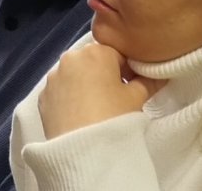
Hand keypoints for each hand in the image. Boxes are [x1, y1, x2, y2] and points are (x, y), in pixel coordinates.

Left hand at [37, 43, 164, 139]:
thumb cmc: (114, 117)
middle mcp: (70, 57)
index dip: (128, 69)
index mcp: (96, 51)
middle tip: (115, 98)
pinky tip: (80, 115)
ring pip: (74, 74)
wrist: (82, 149)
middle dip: (104, 74)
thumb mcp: (138, 97)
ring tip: (96, 109)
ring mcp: (53, 76)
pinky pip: (61, 90)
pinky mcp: (43, 96)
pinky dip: (69, 98)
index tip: (132, 86)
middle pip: (93, 61)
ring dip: (85, 84)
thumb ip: (149, 81)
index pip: (118, 53)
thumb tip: (158, 75)